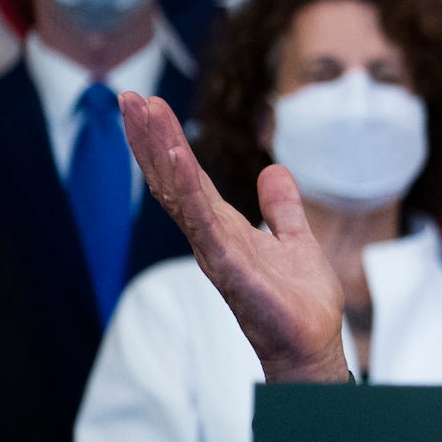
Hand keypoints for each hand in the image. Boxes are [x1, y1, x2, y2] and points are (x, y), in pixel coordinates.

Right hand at [120, 92, 349, 383]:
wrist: (312, 344)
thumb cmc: (299, 302)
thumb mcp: (294, 239)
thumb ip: (281, 208)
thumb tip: (274, 171)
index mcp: (224, 227)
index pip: (188, 178)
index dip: (167, 142)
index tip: (148, 106)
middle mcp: (211, 236)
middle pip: (172, 180)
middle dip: (150, 138)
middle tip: (129, 96)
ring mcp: (216, 251)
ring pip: (179, 194)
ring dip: (160, 152)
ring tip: (142, 112)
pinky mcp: (229, 267)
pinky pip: (204, 223)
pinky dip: (189, 189)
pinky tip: (177, 157)